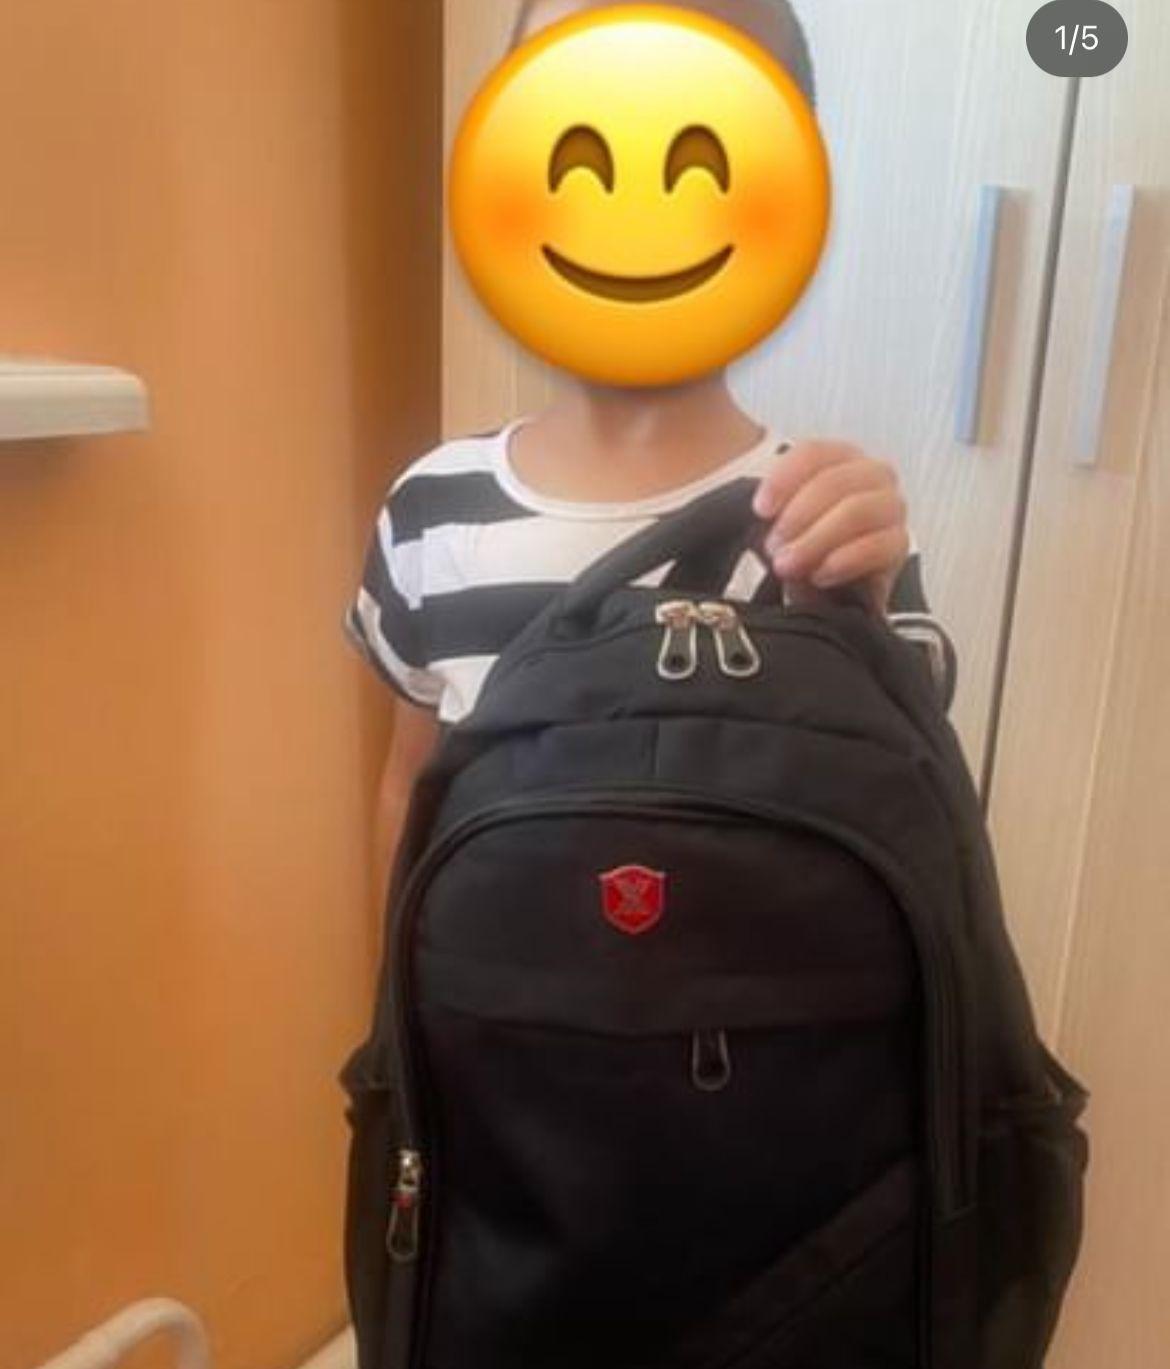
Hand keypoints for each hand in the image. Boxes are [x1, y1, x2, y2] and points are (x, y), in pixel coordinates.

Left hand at [751, 440, 909, 613]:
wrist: (822, 591)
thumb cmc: (801, 546)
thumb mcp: (776, 519)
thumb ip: (768, 503)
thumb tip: (757, 507)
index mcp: (838, 458)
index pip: (813, 453)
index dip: (783, 479)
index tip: (760, 509)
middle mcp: (870, 475)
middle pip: (835, 481)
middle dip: (797, 516)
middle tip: (774, 546)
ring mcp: (889, 508)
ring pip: (857, 510)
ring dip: (816, 539)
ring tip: (789, 565)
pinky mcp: (898, 544)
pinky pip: (880, 545)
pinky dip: (845, 560)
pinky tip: (820, 574)